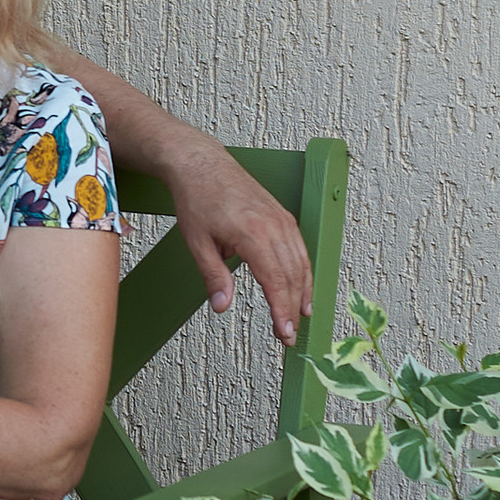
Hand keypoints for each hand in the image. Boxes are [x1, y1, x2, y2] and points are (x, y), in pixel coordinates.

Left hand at [164, 138, 311, 346]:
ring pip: (301, 263)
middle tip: (289, 336)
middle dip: (293, 309)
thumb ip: (213, 276)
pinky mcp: (283, 216)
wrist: (202, 163)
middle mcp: (274, 226)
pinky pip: (300, 249)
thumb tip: (222, 306)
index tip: (284, 332)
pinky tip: (301, 288)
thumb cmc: (197, 198)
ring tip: (300, 318)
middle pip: (292, 276)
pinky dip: (303, 272)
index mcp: (253, 234)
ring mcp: (281, 219)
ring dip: (303, 293)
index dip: (282, 310)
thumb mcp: (196, 242)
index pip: (275, 281)